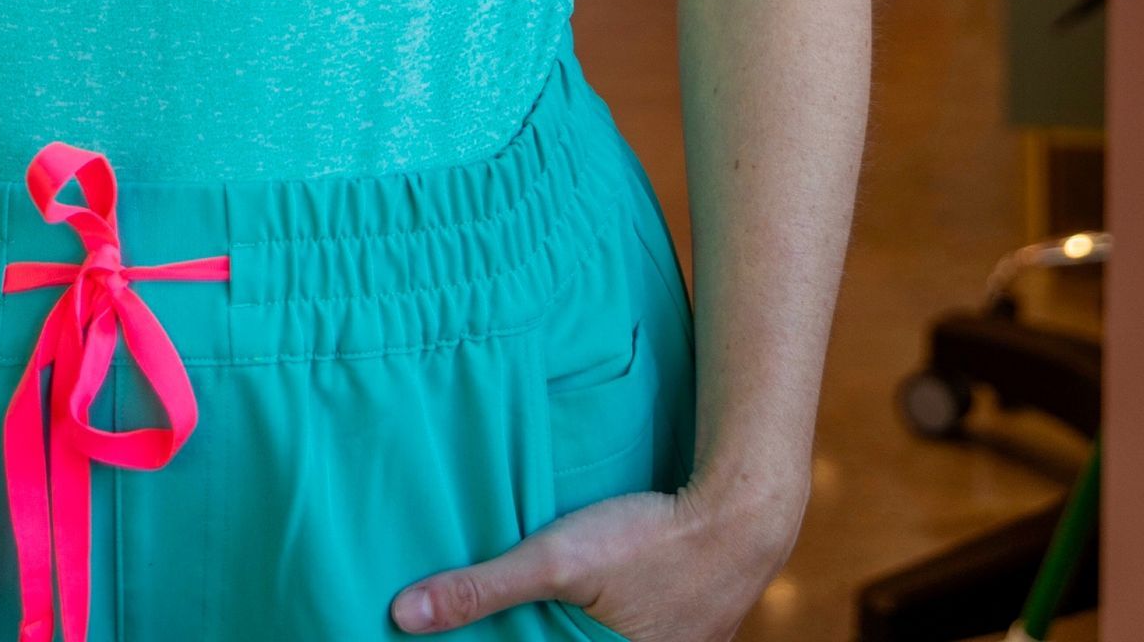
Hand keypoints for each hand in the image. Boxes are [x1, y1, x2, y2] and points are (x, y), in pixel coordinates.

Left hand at [390, 475, 796, 638]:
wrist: (741, 513)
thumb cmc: (648, 539)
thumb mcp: (557, 560)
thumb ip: (481, 589)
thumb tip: (402, 615)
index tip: (471, 638)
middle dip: (531, 635)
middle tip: (511, 618)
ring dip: (562, 628)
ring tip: (542, 610)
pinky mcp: (684, 633)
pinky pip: (629, 635)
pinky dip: (596, 623)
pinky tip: (589, 603)